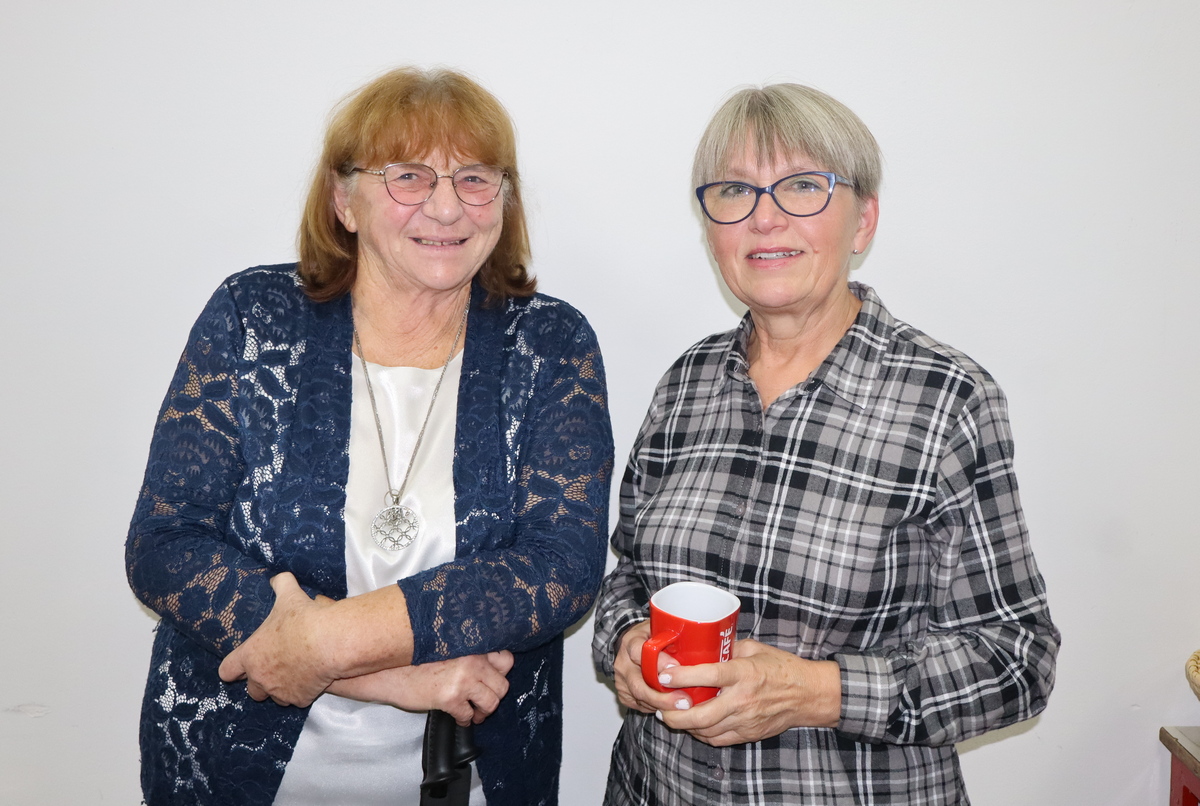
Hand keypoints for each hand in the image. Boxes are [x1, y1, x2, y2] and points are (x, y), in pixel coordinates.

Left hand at [218, 572, 336, 706]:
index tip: (241, 665)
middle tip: (276, 667)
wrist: (328, 642)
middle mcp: (260, 678)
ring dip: (282, 688)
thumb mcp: (289, 596)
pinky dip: (304, 692)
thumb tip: (278, 577)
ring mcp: (280, 691)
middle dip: (262, 681)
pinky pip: (298, 699)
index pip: (227, 670)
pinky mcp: (299, 699)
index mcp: (250, 655)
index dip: (234, 668)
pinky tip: (313, 679)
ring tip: (297, 673)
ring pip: (275, 697)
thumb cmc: (303, 619)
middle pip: (252, 690)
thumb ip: (280, 585)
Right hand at [329, 651, 513, 725]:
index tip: (493, 679)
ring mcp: (463, 678)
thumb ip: (466, 650)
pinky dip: (465, 720)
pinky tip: (458, 718)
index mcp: (472, 643)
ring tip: (475, 713)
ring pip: (492, 702)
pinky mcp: (450, 697)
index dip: (500, 672)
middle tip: (484, 700)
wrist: (386, 669)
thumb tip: (486, 664)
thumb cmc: (411, 657)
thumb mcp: (444, 645)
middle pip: (503, 684)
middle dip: (494, 695)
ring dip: (484, 711)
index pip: (506, 658)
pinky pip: (468, 715)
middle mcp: (472, 658)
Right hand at [612, 621, 691, 714]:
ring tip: (684, 708)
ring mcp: (622, 681)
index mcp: (631, 642)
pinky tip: (672, 707)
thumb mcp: (661, 628)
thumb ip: (674, 634)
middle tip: (685, 702)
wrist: (633, 646)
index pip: (640, 652)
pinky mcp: (625, 695)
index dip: (659, 662)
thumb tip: (698, 641)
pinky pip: (641, 705)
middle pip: (639, 685)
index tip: (677, 667)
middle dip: (663, 697)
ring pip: (641, 699)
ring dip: (664, 706)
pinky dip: (658, 708)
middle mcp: (623, 663)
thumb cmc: (652, 636)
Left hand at [657, 639, 841, 746]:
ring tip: (670, 717)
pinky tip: (692, 726)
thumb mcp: (755, 648)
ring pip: (706, 730)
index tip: (664, 675)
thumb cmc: (781, 667)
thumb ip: (728, 649)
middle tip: (660, 707)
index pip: (708, 675)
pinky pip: (718, 739)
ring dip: (685, 726)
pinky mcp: (748, 733)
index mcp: (743, 673)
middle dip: (675, 714)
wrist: (808, 695)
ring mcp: (745, 720)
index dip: (683, 677)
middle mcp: (742, 699)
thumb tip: (702, 646)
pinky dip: (702, 734)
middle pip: (701, 714)